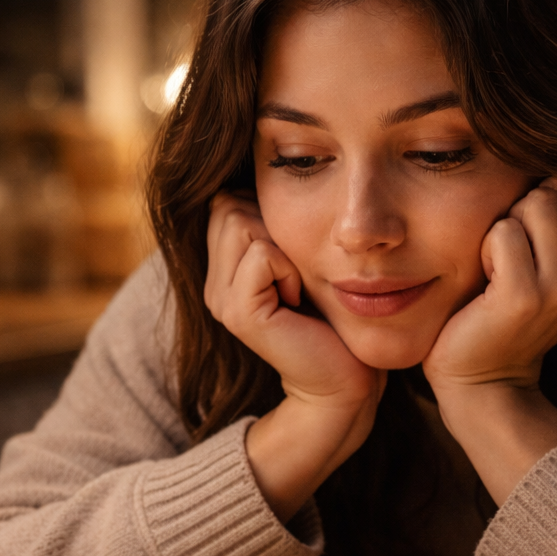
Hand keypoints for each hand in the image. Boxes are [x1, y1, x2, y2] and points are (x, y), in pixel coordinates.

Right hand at [204, 192, 384, 520]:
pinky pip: (261, 254)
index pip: (225, 200)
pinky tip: (299, 300)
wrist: (343, 380)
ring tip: (298, 287)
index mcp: (223, 270)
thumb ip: (275, 226)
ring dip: (285, 246)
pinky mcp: (240, 314)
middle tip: (298, 275)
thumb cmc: (334, 319)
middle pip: (229, 205)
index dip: (267, 214)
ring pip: (242, 222)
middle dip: (275, 226)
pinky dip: (290, 268)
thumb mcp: (300, 261)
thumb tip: (264, 175)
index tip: (295, 258)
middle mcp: (213, 284)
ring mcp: (221, 300)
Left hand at [423, 178, 556, 394]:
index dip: (548, 196)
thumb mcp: (554, 266)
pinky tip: (485, 282)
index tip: (532, 241)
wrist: (484, 378)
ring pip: (535, 203)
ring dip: (504, 227)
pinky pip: (502, 231)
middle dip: (526, 207)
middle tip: (511, 255)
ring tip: (500, 268)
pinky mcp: (526, 296)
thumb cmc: (507, 311)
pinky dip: (484, 248)